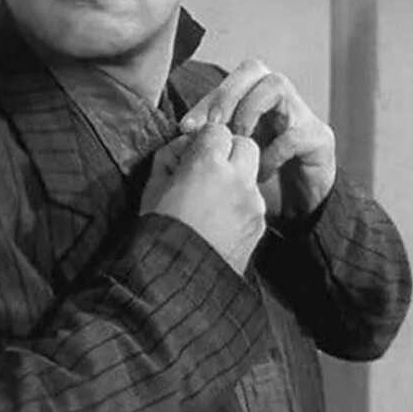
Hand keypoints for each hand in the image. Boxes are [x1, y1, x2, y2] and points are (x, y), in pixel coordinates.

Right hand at [141, 122, 265, 274]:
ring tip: (213, 199)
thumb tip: (184, 146)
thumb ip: (170, 157)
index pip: (217, 130)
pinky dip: (241, 203)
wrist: (179, 281)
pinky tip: (221, 220)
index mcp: (208, 164)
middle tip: (209, 168)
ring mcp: (252, 203)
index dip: (204, 140)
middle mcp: (237, 178)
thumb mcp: (153, 187)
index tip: (193, 153)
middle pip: (245, 144)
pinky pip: (254, 202)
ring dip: (237, 178)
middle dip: (229, 150)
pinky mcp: (260, 225)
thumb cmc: (160, 231)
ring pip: (252, 174)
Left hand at [179, 60, 335, 218]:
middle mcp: (281, 100)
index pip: (230, 81)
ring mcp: (303, 116)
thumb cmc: (263, 184)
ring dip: (249, 111)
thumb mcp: (231, 160)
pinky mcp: (320, 139)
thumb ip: (213, 142)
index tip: (187, 126)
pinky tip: (262, 174)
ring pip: (277, 85)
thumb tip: (185, 132)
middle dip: (227, 94)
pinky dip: (272, 153)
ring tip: (239, 142)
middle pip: (254, 68)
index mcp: (256, 101)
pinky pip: (293, 133)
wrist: (300, 214)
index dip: (207, 100)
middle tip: (213, 125)